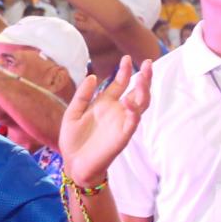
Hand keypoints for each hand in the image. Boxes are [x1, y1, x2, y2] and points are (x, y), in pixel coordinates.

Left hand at [59, 56, 152, 187]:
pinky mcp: (122, 137)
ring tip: (142, 78)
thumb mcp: (73, 113)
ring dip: (143, 92)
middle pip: (136, 92)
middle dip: (143, 78)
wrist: (74, 163)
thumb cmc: (73, 140)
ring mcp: (121, 123)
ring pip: (139, 105)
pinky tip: (130, 103)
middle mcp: (116, 112)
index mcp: (105, 104)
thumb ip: (82, 95)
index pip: (120, 84)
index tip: (127, 58)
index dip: (125, 71)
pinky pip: (132, 123)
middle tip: (147, 63)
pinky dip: (133, 113)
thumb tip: (93, 76)